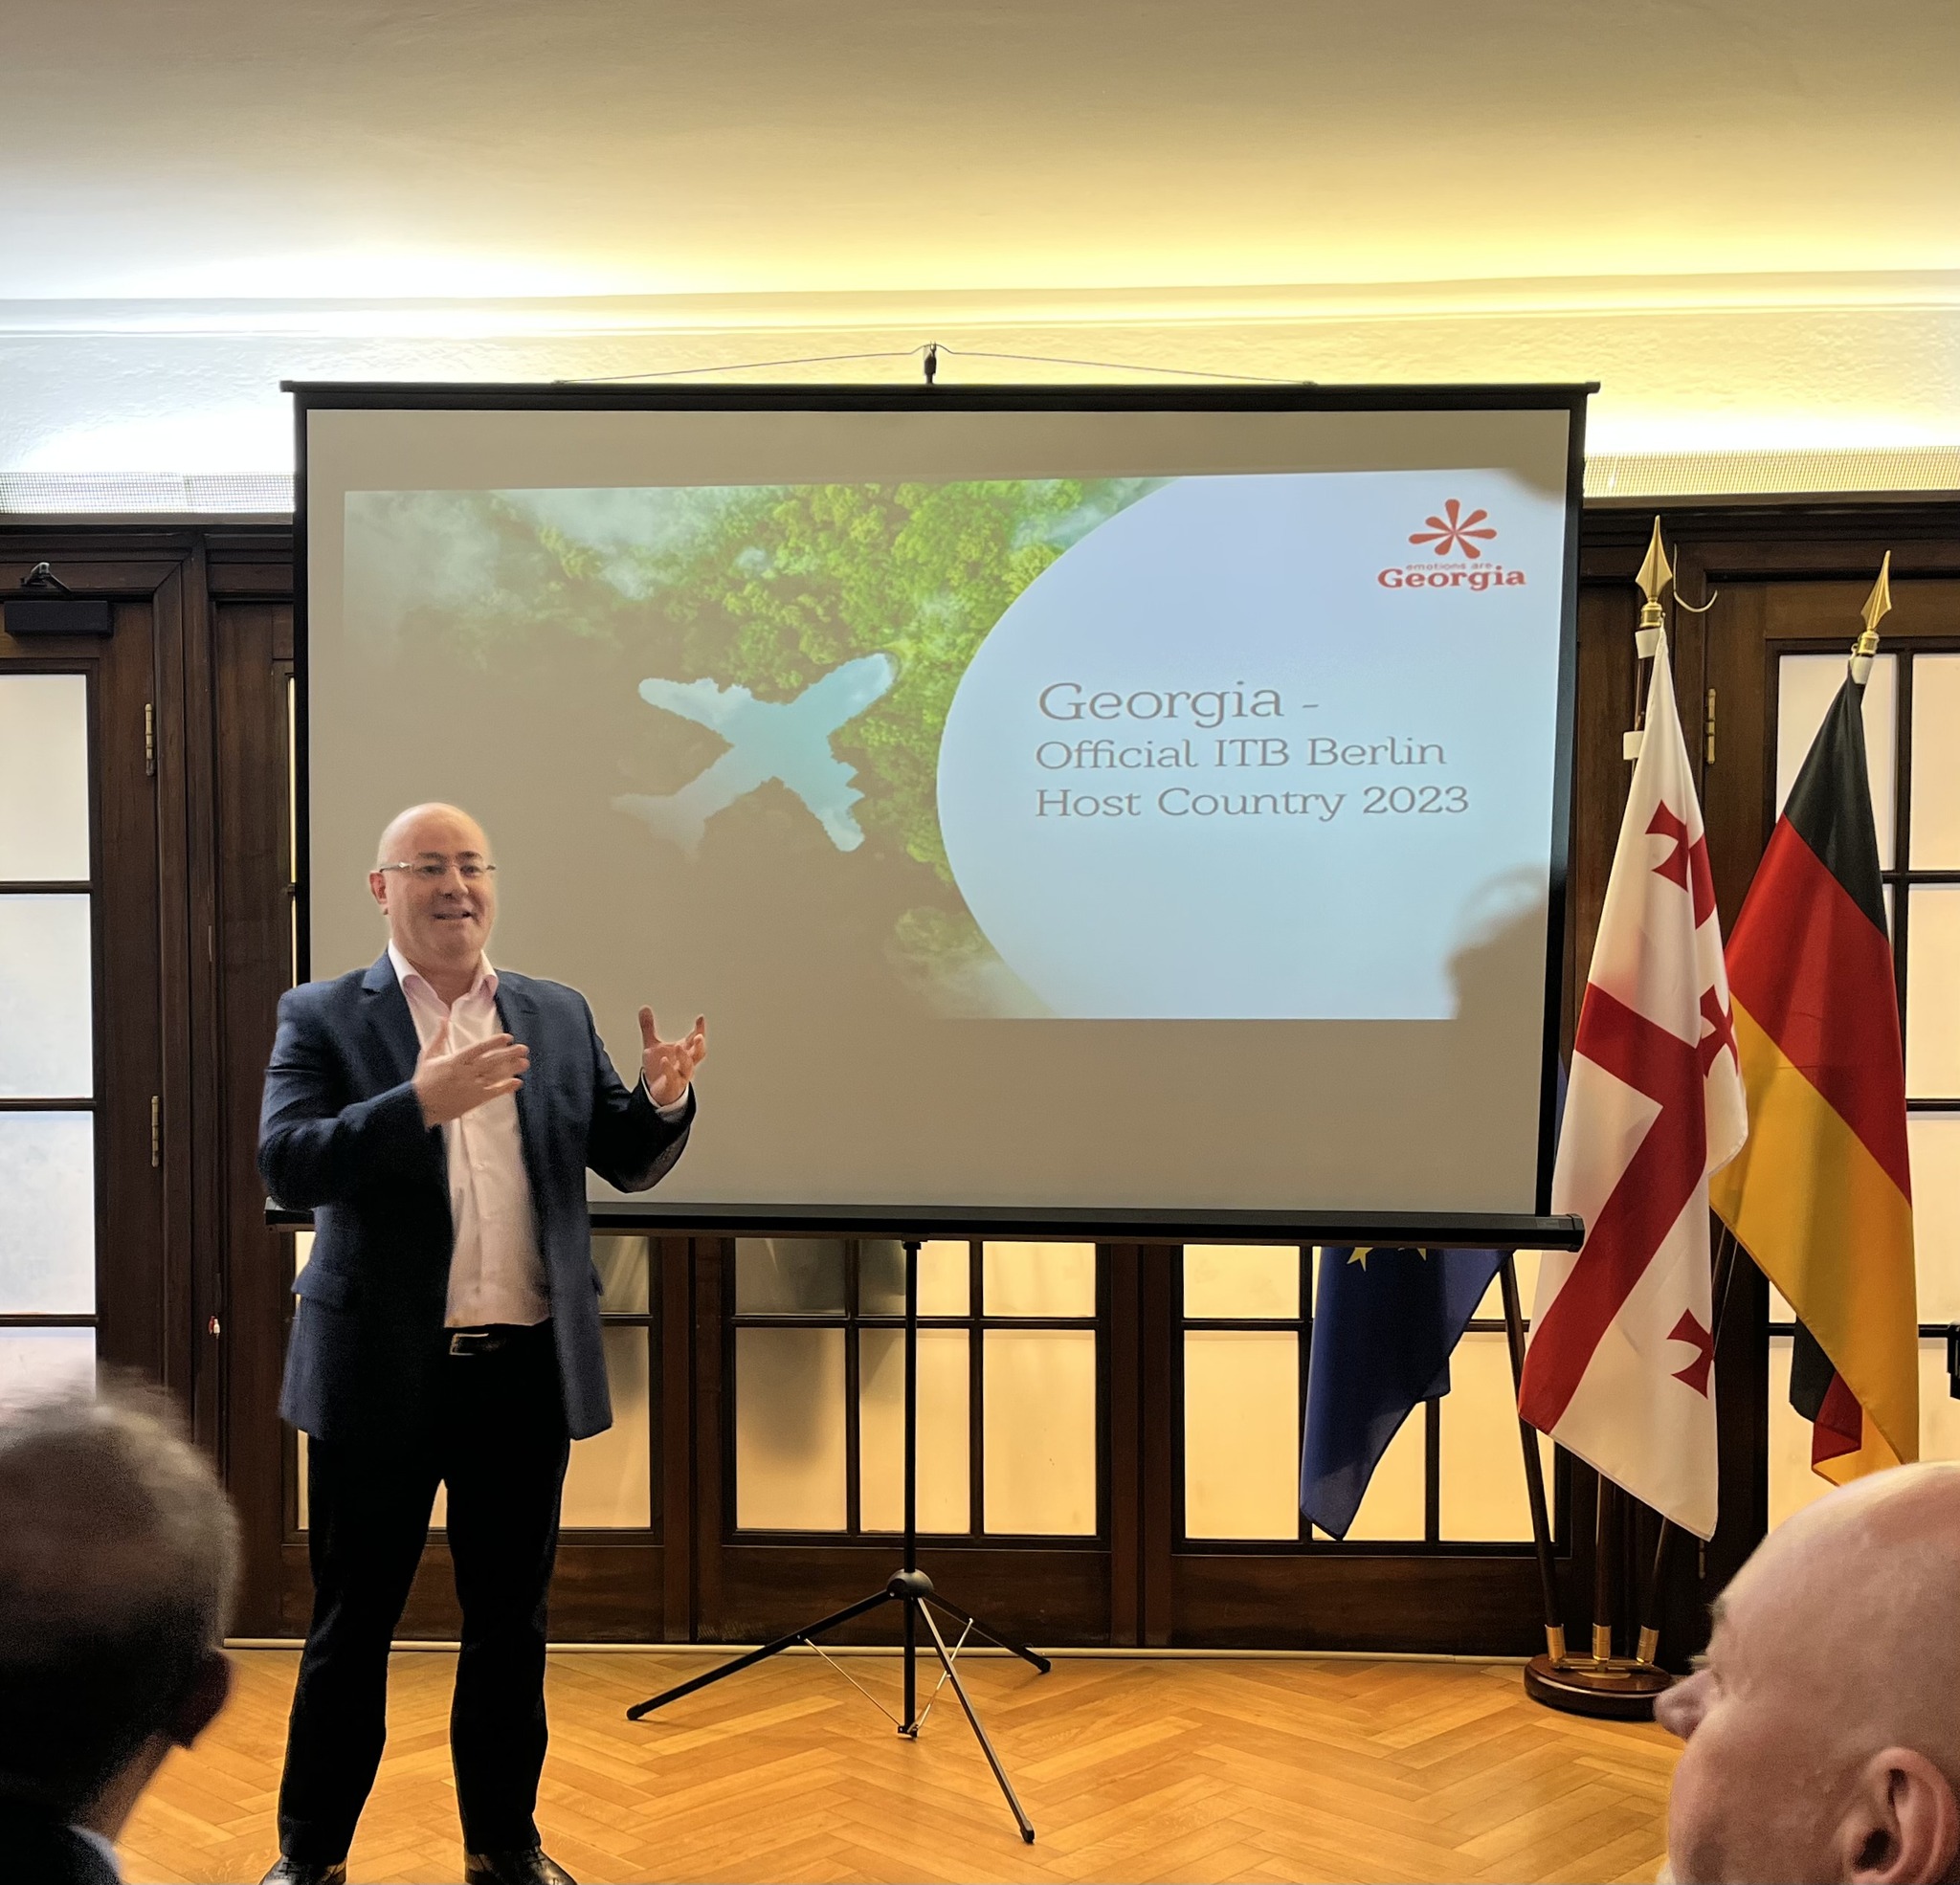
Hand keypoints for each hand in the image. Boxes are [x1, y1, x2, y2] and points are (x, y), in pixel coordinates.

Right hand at [412, 1017, 527, 1125]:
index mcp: (455, 1060)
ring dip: (511, 1069)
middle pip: (492, 1061)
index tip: (508, 1038)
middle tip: (524, 1049)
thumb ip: (439, 1037)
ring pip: (495, 1076)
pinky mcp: (474, 1100)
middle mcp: (465, 1072)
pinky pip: (493, 1092)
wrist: (419, 1106)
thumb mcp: (428, 1055)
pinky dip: (506, 1087)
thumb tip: (443, 1018)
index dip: (495, 1042)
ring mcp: (471, 1087)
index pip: (479, 1048)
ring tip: (525, 1063)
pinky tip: (518, 1082)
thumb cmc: (423, 1079)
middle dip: (509, 1054)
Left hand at [640, 1007, 705, 1108]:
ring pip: (688, 1067)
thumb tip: (644, 1008)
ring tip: (678, 1047)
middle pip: (698, 1054)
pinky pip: (672, 1077)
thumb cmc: (659, 1068)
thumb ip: (648, 1027)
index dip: (700, 1030)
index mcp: (684, 1052)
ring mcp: (680, 1075)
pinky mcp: (671, 1085)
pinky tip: (664, 1061)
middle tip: (699, 1036)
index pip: (695, 1039)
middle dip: (699, 1046)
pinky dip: (669, 1069)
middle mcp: (685, 1063)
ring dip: (684, 1057)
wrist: (656, 1092)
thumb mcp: (652, 1045)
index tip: (700, 1019)